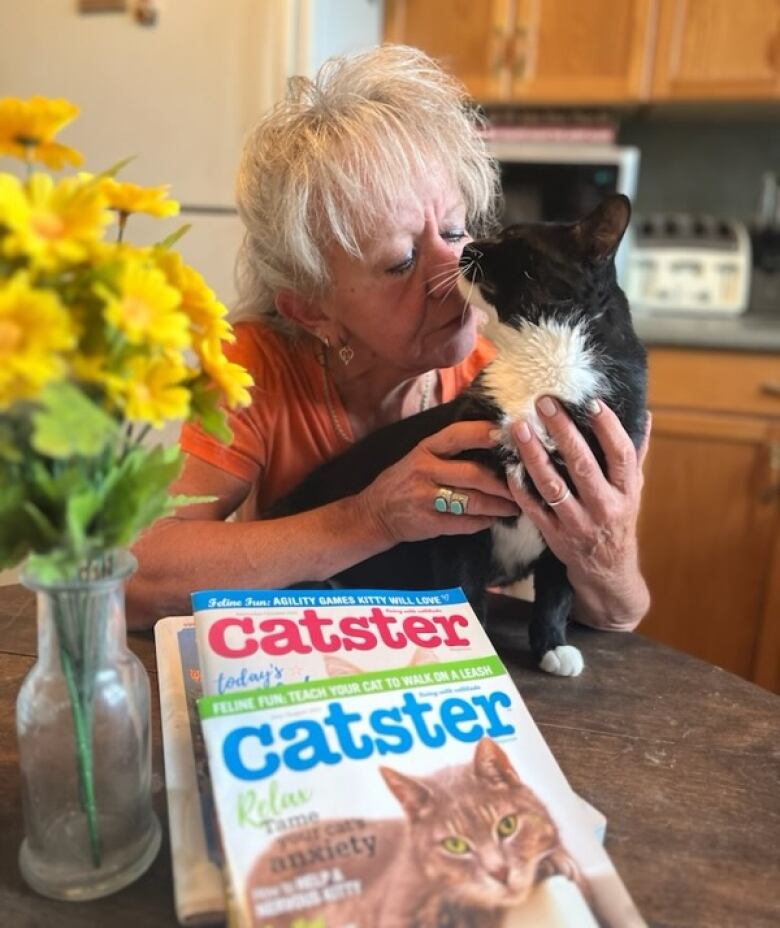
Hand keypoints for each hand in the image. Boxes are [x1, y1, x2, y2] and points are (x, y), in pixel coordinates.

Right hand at [357, 420, 519, 544]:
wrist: (374, 513)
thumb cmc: (404, 481)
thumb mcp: (419, 456)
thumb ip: (448, 450)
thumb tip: (492, 441)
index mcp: (425, 449)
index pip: (458, 435)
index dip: (485, 433)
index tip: (510, 433)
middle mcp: (425, 470)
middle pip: (473, 473)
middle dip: (503, 482)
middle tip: (523, 484)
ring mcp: (425, 498)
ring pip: (473, 501)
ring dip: (500, 505)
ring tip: (516, 506)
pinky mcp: (428, 522)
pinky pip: (465, 523)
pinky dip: (484, 522)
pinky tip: (494, 519)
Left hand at [507, 397, 651, 630]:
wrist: (608, 571)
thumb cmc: (618, 520)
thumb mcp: (633, 489)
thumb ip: (634, 453)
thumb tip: (643, 414)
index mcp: (627, 490)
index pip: (621, 454)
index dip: (608, 428)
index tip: (592, 402)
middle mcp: (604, 506)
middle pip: (583, 465)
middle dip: (562, 432)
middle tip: (544, 403)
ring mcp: (578, 523)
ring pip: (553, 486)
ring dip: (534, 455)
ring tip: (519, 428)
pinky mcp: (555, 535)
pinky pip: (534, 508)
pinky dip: (520, 488)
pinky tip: (509, 466)